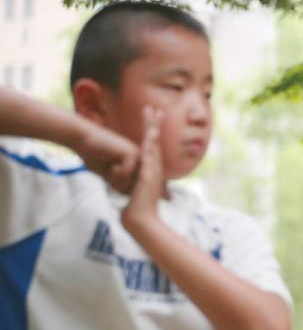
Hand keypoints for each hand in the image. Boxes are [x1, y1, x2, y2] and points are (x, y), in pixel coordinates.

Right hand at [73, 118, 139, 192]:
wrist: (83, 139)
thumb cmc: (94, 157)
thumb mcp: (110, 175)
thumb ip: (121, 183)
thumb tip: (130, 195)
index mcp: (136, 164)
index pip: (133, 187)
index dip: (121, 188)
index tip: (112, 178)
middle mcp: (140, 160)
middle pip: (134, 186)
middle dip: (120, 185)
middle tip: (111, 173)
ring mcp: (137, 156)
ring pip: (131, 181)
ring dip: (118, 180)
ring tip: (111, 169)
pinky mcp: (131, 153)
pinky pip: (126, 173)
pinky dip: (116, 173)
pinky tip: (112, 165)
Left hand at [122, 107, 164, 230]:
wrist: (140, 221)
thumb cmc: (134, 212)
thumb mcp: (130, 194)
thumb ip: (127, 186)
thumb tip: (120, 185)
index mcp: (149, 172)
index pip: (149, 148)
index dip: (149, 134)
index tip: (148, 121)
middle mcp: (154, 169)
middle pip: (154, 142)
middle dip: (154, 125)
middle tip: (154, 109)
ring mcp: (154, 171)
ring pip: (153, 144)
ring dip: (154, 128)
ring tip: (153, 113)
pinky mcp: (150, 174)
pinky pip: (151, 155)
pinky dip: (151, 142)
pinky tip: (151, 132)